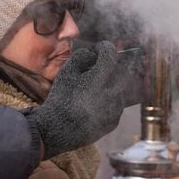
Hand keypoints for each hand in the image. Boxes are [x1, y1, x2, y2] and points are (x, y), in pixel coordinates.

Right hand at [25, 41, 138, 159]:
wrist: (58, 131)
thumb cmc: (60, 99)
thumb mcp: (65, 73)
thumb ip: (81, 58)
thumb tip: (93, 54)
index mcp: (99, 79)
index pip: (111, 54)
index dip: (104, 47)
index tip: (99, 48)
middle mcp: (112, 93)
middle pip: (121, 70)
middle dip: (111, 65)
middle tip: (98, 65)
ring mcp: (116, 108)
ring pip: (120, 88)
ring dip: (111, 82)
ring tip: (95, 85)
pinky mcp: (115, 121)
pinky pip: (117, 104)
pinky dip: (109, 99)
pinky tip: (95, 101)